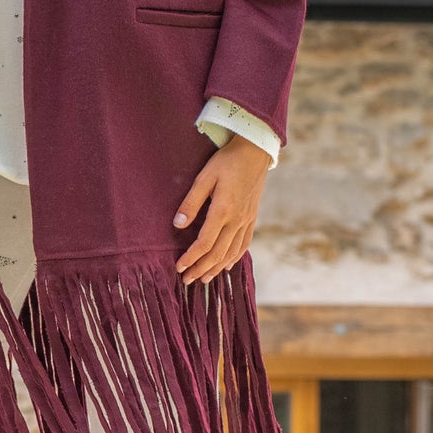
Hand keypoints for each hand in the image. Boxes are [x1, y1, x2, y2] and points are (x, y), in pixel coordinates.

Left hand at [173, 135, 271, 284]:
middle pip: (217, 253)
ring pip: (231, 253)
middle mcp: (237, 220)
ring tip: (203, 279)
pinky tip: (227, 265)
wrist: (255, 151)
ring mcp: (247, 220)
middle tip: (186, 280)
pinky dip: (234, 258)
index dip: (191, 258)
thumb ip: (191, 202)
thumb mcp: (204, 177)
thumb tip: (178, 225)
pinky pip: (244, 244)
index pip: (204, 243)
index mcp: (223, 210)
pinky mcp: (252, 218)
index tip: (179, 267)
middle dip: (201, 269)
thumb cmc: (227, 161)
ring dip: (216, 268)